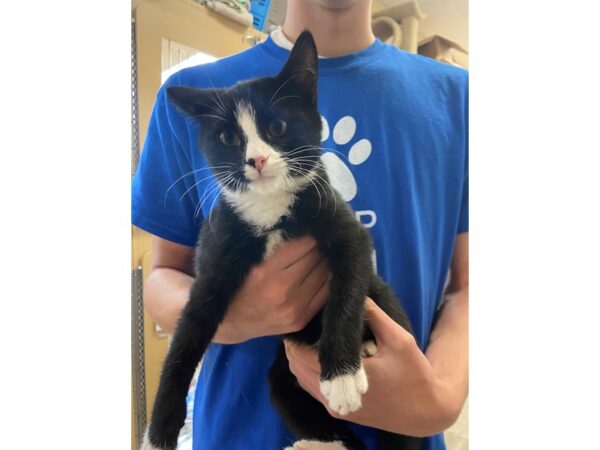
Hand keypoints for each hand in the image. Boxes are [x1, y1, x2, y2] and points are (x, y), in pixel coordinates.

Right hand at [214, 236, 330, 343]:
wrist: (230, 323)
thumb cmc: (237, 284)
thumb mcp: (248, 260)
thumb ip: (273, 246)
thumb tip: (303, 229)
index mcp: (264, 271)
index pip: (303, 244)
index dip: (308, 235)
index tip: (308, 231)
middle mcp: (281, 290)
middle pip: (315, 258)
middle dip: (317, 247)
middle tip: (316, 242)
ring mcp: (293, 308)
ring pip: (324, 274)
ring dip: (324, 262)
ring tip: (319, 257)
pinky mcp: (300, 320)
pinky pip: (326, 293)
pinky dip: (326, 279)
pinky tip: (321, 273)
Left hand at [284, 298, 458, 436]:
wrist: (426, 412)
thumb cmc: (415, 373)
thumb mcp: (399, 339)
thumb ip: (375, 316)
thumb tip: (357, 294)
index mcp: (348, 379)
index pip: (304, 356)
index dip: (296, 337)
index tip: (298, 318)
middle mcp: (336, 398)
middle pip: (297, 368)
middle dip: (295, 346)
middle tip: (300, 324)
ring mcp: (336, 408)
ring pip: (302, 380)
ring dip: (299, 360)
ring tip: (306, 337)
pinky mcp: (341, 413)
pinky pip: (313, 390)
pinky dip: (308, 373)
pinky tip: (318, 356)